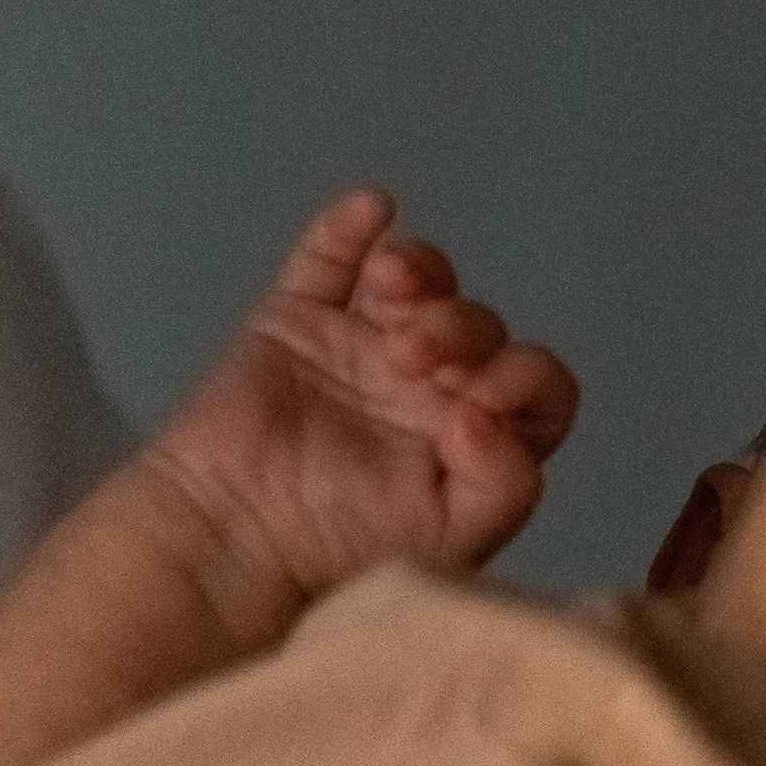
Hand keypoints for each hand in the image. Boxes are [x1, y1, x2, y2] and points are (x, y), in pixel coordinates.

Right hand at [146, 186, 578, 633]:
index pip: (536, 386)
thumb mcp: (449, 543)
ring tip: (391, 287)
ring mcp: (363, 345)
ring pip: (416, 280)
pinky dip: (346, 228)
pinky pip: (329, 258)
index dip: (523, 380)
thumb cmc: (340, 554)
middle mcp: (429, 385)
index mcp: (476, 436)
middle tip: (413, 357)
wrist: (229, 545)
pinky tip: (368, 210)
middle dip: (461, 329)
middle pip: (479, 325)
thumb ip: (502, 483)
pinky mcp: (297, 320)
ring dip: (420, 270)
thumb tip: (488, 417)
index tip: (476, 402)